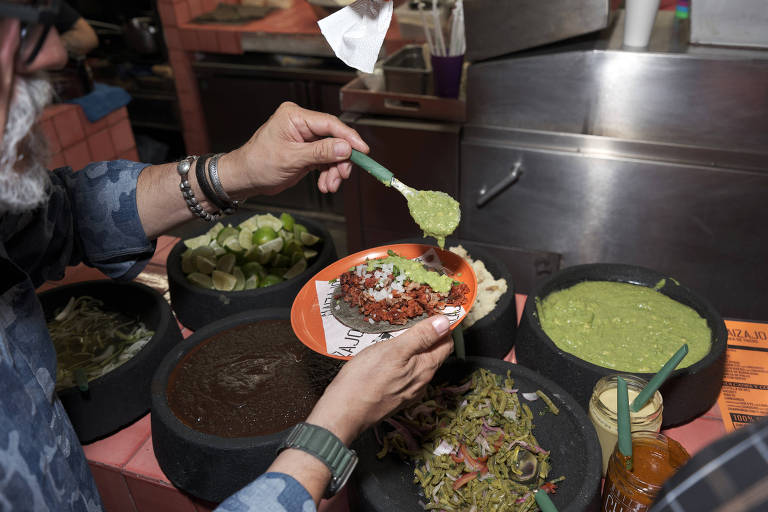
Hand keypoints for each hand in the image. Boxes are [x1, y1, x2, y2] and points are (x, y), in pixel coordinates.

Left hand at [223, 102, 368, 196]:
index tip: (363, 151)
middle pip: (335, 139)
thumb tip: (346, 148)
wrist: (245, 178)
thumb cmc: (259, 164)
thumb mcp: (292, 159)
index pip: (330, 124)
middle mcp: (302, 124)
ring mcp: (305, 138)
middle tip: (343, 176)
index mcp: (295, 116)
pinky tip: (324, 185)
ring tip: (329, 186)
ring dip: (335, 171)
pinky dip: (328, 174)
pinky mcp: (307, 151)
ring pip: (333, 152)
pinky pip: (326, 160)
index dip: (349, 137)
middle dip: (341, 160)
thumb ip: (320, 152)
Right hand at [306, 315, 453, 444]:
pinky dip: (404, 360)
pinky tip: (391, 355)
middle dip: (430, 335)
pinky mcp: (395, 396)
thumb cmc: (365, 379)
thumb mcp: (394, 350)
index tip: (435, 311)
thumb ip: (421, 336)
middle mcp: (421, 382)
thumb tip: (445, 322)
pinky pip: (406, 373)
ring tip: (403, 333)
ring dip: (416, 348)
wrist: (344, 412)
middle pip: (434, 354)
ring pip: (419, 364)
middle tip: (417, 317)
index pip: (446, 344)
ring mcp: (408, 391)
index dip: (443, 327)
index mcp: (425, 368)